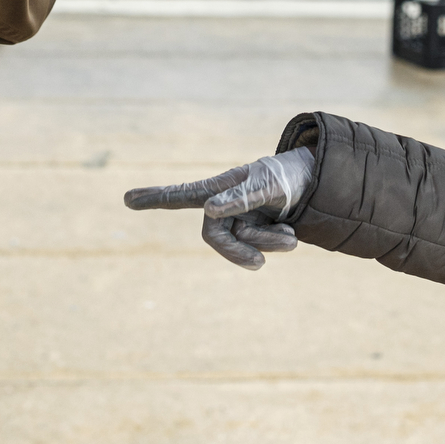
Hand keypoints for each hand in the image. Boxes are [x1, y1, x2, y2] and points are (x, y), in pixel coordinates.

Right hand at [124, 148, 315, 269]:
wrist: (317, 186)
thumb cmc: (287, 177)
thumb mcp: (267, 184)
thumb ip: (240, 197)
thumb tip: (208, 209)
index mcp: (220, 187)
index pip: (182, 195)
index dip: (155, 198)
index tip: (127, 199)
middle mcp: (224, 204)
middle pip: (215, 237)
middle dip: (237, 252)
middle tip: (259, 266)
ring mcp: (238, 219)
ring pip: (243, 245)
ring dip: (268, 244)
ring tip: (290, 235)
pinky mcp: (254, 232)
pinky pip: (258, 248)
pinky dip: (277, 244)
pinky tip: (290, 233)